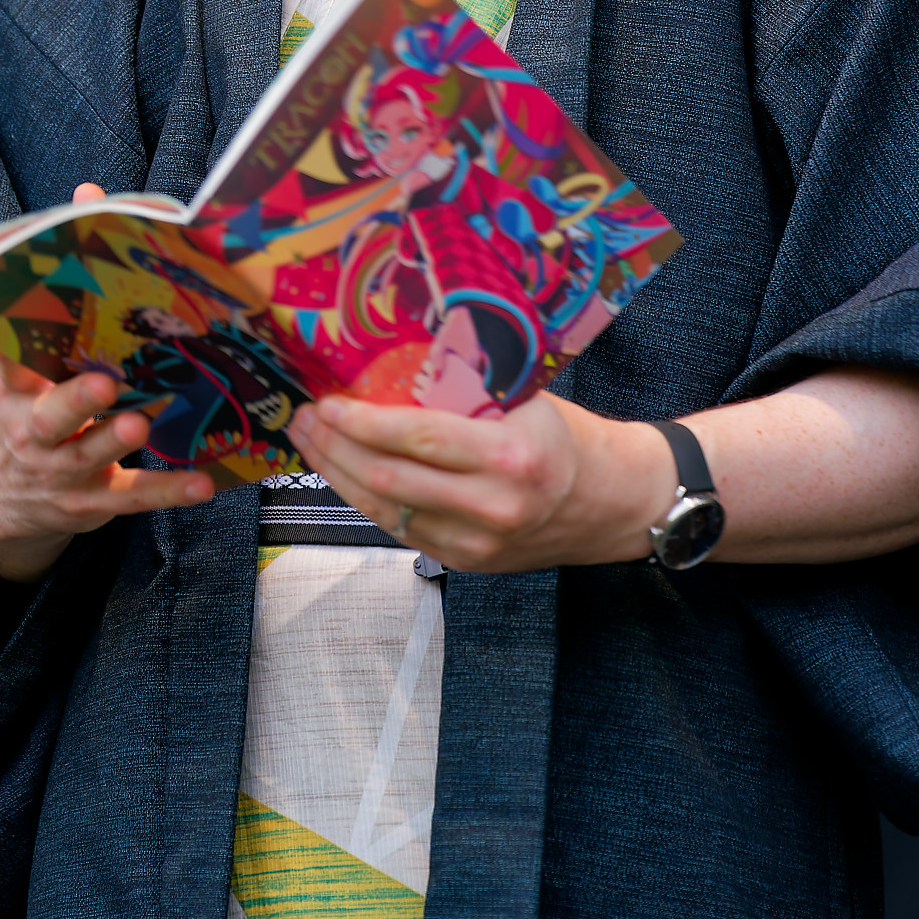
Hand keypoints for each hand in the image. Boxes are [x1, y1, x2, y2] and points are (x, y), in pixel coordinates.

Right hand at [0, 180, 212, 579]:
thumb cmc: (27, 405)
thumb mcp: (24, 364)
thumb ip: (58, 287)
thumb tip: (88, 192)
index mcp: (16, 393)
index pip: (9, 362)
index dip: (11, 343)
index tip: (18, 321)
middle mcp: (37, 434)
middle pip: (53, 418)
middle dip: (76, 401)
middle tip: (102, 382)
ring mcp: (66, 471)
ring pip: (93, 455)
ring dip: (116, 437)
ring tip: (140, 420)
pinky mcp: (96, 501)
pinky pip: (135, 496)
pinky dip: (168, 491)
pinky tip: (203, 484)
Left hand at [289, 390, 672, 572]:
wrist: (613, 504)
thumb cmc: (566, 441)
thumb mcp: (526, 402)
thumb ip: (467, 389)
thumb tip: (394, 355)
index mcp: (510, 458)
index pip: (418, 438)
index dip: (362, 422)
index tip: (329, 400)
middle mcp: (492, 508)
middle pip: (389, 479)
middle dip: (335, 448)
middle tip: (305, 417)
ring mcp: (478, 543)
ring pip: (386, 511)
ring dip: (339, 476)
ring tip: (312, 443)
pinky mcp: (467, 563)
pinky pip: (402, 529)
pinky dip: (367, 499)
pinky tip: (345, 473)